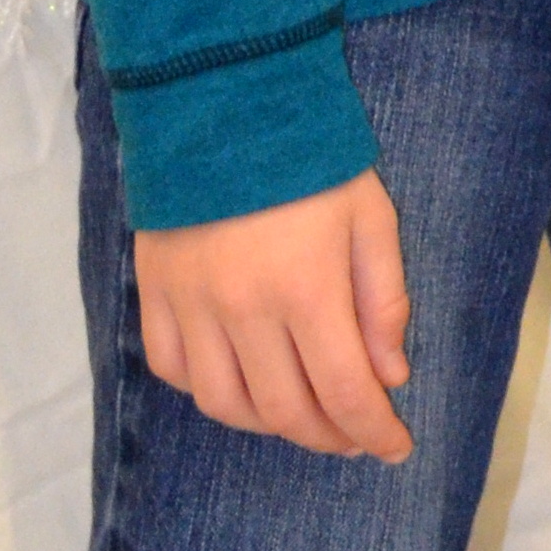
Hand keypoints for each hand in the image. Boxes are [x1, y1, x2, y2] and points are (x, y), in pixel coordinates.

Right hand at [135, 167, 413, 458]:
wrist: (225, 102)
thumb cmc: (312, 157)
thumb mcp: (371, 215)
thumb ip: (383, 298)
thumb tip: (390, 376)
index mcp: (306, 288)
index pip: (344, 391)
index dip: (373, 430)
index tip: (396, 448)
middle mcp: (243, 310)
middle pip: (285, 411)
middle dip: (329, 435)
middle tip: (353, 434)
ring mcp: (191, 305)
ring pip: (226, 405)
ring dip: (269, 424)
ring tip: (301, 416)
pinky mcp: (154, 293)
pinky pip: (174, 371)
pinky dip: (207, 392)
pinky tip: (239, 382)